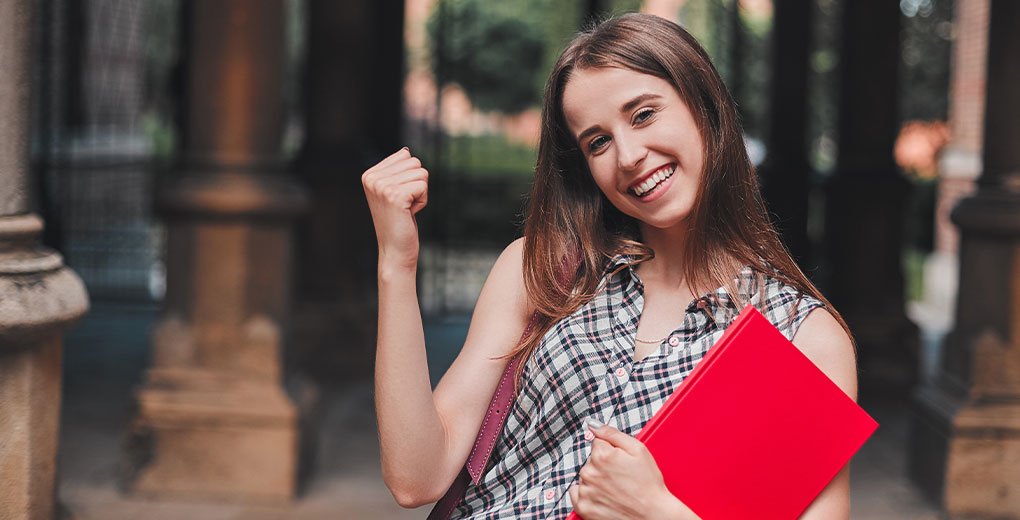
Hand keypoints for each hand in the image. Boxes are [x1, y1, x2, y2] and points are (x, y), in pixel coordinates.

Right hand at [361, 148, 428, 269]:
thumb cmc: (398, 222)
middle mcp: (372, 178)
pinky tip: (409, 213)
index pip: (405, 156)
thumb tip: (406, 151)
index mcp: (369, 174)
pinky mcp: (395, 196)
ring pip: (421, 173)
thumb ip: (398, 171)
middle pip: (414, 162)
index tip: (399, 198)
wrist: (394, 251)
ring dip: (420, 193)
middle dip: (417, 184)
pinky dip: (423, 201)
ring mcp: (382, 186)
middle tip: (404, 205)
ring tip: (406, 209)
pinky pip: (423, 186)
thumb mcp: (394, 192)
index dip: (410, 178)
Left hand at [569, 422, 696, 519]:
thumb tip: (593, 424)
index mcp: (602, 455)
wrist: (653, 515)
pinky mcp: (583, 507)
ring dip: (595, 480)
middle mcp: (590, 472)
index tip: (621, 462)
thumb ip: (612, 433)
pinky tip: (602, 496)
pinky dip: (586, 493)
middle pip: (591, 460)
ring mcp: (586, 491)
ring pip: (586, 476)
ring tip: (615, 489)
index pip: (598, 443)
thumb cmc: (648, 484)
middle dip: (603, 465)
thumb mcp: (638, 450)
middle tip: (621, 477)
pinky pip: (576, 493)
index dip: (611, 451)